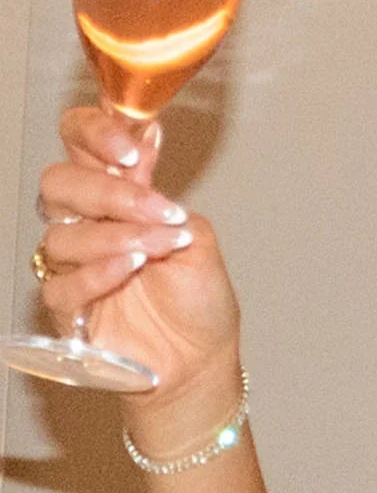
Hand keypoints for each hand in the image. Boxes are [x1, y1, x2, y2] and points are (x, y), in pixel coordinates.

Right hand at [36, 107, 241, 413]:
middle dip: (107, 192)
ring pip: (61, 235)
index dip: (94, 132)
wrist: (202, 360)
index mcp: (115, 195)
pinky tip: (131, 269)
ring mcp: (73, 265)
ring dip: (115, 237)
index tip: (132, 149)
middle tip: (155, 210)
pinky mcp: (68, 308)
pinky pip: (61, 284)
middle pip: (59, 183)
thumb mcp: (196, 238)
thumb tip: (146, 137)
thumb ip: (163, 195)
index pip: (79, 142)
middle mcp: (87, 223)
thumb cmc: (199, 300)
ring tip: (157, 252)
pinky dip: (98, 273)